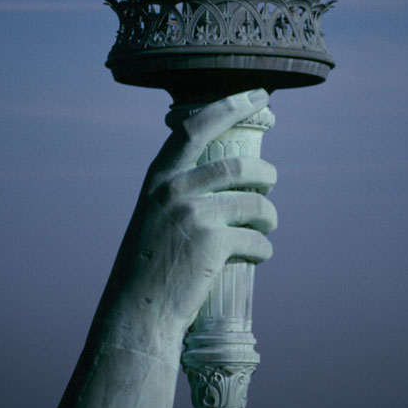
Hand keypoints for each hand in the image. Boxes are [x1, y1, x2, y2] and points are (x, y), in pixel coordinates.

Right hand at [99, 89, 276, 347]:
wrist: (136, 312)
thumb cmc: (149, 264)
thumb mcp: (154, 214)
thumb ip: (180, 189)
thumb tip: (226, 174)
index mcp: (159, 177)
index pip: (197, 126)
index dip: (231, 106)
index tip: (258, 94)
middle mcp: (174, 189)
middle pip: (239, 167)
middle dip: (266, 175)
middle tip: (271, 184)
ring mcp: (193, 215)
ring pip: (255, 203)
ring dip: (270, 216)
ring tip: (269, 225)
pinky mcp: (212, 244)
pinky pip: (256, 239)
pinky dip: (264, 248)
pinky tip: (260, 255)